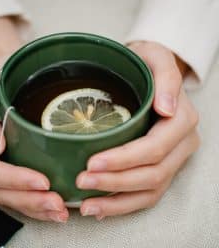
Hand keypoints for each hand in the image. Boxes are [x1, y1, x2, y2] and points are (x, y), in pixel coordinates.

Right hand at [0, 57, 68, 222]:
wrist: (8, 74)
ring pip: (11, 196)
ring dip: (36, 207)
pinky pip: (19, 191)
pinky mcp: (11, 165)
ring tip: (60, 210)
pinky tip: (54, 206)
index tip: (41, 182)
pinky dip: (37, 202)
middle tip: (56, 203)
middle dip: (29, 200)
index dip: (13, 179)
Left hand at [76, 41, 199, 219]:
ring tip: (87, 205)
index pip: (155, 147)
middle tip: (82, 182)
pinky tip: (100, 206)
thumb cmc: (148, 65)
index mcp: (182, 119)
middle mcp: (181, 143)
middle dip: (115, 182)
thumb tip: (167, 109)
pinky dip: (123, 203)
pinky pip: (146, 194)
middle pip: (152, 173)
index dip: (124, 159)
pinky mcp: (161, 168)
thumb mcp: (156, 57)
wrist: (151, 76)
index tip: (92, 162)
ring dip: (117, 200)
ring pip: (150, 190)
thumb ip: (166, 77)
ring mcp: (173, 159)